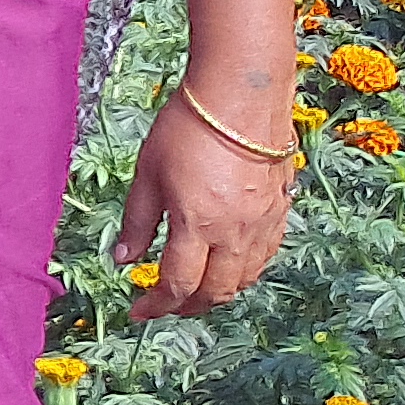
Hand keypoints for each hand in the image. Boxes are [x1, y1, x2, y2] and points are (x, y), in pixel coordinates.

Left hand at [109, 90, 295, 318]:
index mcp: (197, 225)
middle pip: (215, 292)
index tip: (139, 311)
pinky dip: (245, 272)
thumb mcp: (148, 174)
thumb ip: (138, 222)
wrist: (241, 93)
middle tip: (166, 305)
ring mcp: (263, 223)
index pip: (178, 285)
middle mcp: (235, 233)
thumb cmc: (187, 126)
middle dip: (188, 307)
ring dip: (218, 293)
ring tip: (195, 290)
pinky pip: (266, 256)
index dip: (157, 305)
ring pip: (245, 280)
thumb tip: (123, 260)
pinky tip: (229, 265)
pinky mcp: (281, 209)